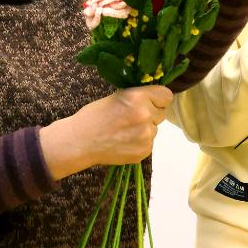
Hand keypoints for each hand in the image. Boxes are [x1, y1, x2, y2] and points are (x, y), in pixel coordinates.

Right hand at [40, 85, 172, 177]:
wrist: (80, 141)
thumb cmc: (94, 116)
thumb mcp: (118, 96)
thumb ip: (139, 97)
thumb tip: (154, 99)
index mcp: (138, 98)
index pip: (166, 95)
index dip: (158, 98)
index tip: (150, 101)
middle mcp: (145, 116)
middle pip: (162, 113)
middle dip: (151, 113)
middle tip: (132, 117)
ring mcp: (146, 136)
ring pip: (155, 128)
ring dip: (145, 129)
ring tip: (125, 131)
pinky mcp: (144, 151)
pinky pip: (149, 143)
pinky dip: (140, 142)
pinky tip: (124, 141)